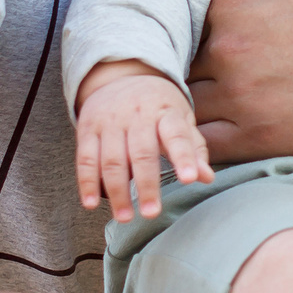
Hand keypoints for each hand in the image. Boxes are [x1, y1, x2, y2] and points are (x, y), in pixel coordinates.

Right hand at [74, 60, 209, 220]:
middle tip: (152, 213)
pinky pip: (86, 158)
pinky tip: (91, 204)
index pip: (177, 136)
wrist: (121, 75)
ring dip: (117, 191)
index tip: (190, 179)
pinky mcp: (88, 129)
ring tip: (125, 217)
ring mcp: (110, 122)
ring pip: (112, 159)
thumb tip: (206, 178)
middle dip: (146, 185)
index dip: (184, 157)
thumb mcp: (182, 119)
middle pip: (141, 153)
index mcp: (166, 113)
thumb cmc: (159, 106)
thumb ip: (194, 149)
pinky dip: (87, 182)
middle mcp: (137, 116)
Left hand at [191, 0, 292, 164]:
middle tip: (219, 68)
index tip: (222, 29)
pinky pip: (204, 145)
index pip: (185, 11)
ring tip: (216, 99)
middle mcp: (230, 46)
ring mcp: (244, 96)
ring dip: (192, 103)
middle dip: (193, 62)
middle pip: (180, 59)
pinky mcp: (262, 137)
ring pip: (185, 104)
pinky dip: (199, 143)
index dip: (197, 21)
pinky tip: (218, 132)